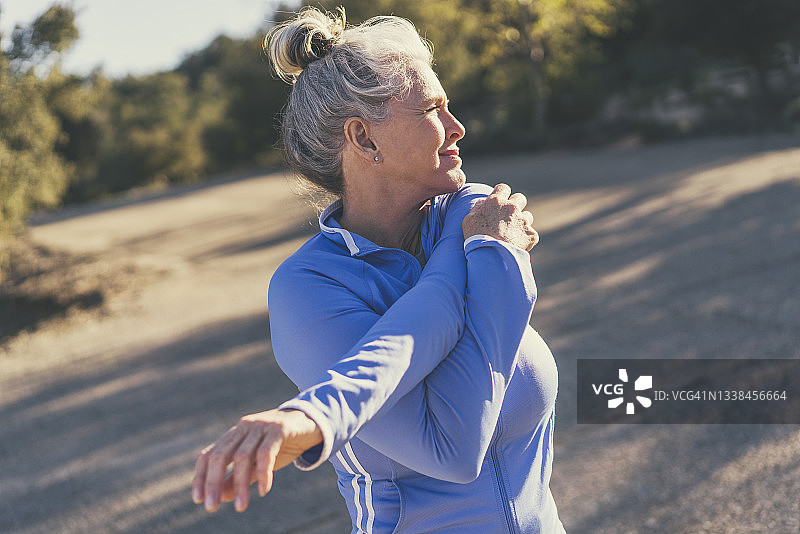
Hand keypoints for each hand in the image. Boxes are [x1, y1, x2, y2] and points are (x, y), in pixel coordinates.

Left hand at [192, 408, 321, 512]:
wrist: (311, 424)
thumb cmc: (281, 445)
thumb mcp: (256, 464)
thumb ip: (238, 478)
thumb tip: (219, 497)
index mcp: (234, 435)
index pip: (209, 454)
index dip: (200, 477)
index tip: (198, 500)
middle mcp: (243, 427)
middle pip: (221, 455)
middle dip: (213, 482)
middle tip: (211, 507)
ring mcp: (261, 426)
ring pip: (242, 457)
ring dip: (239, 485)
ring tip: (241, 507)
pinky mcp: (279, 429)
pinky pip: (266, 453)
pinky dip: (263, 474)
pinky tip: (263, 490)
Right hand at [462, 183, 538, 250]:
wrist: (490, 256)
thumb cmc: (476, 238)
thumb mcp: (468, 220)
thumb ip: (477, 207)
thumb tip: (482, 202)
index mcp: (496, 201)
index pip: (503, 188)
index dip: (502, 194)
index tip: (500, 202)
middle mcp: (512, 207)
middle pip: (520, 198)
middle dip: (516, 205)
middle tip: (508, 217)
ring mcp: (523, 220)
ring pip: (527, 216)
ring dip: (521, 222)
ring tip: (512, 234)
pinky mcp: (531, 234)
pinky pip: (531, 234)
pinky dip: (525, 239)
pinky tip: (517, 245)